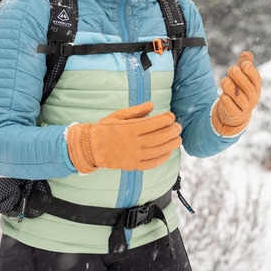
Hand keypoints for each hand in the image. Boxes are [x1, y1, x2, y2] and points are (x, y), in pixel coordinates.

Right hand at [66, 102, 181, 173]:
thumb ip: (137, 111)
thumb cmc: (105, 128)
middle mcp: (133, 143)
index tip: (171, 116)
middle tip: (178, 127)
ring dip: (170, 145)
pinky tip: (168, 153)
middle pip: (159, 137)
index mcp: (130, 128)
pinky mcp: (132, 165)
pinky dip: (161, 159)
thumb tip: (152, 105)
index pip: (154, 123)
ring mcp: (133, 156)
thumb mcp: (119, 115)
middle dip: (172, 131)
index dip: (166, 119)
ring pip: (158, 151)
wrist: (91, 147)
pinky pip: (150, 163)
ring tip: (178, 139)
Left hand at [212, 51, 261, 135]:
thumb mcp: (242, 76)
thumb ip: (244, 64)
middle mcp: (252, 97)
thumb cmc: (240, 89)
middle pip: (248, 88)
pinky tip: (223, 96)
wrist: (236, 112)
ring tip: (224, 81)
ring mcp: (245, 107)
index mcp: (255, 86)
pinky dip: (228, 103)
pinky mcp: (236, 115)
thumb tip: (246, 53)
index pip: (256, 79)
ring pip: (240, 99)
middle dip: (240, 78)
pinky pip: (233, 110)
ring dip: (232, 89)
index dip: (251, 72)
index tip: (244, 64)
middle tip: (232, 69)